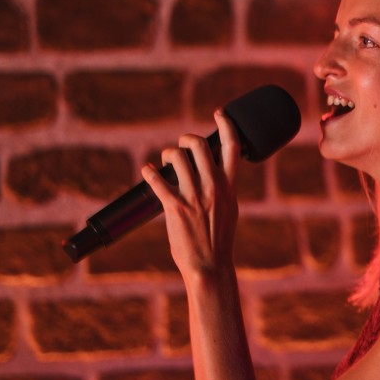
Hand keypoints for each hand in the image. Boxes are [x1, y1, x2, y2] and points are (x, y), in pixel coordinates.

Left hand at [141, 108, 240, 277]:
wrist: (209, 265)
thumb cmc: (218, 240)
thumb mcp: (230, 209)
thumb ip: (224, 189)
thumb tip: (217, 172)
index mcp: (229, 186)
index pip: (232, 147)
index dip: (226, 125)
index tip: (219, 113)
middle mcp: (213, 187)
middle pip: (199, 145)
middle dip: (186, 139)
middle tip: (181, 146)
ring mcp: (194, 196)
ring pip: (177, 157)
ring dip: (168, 154)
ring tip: (165, 161)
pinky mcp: (175, 207)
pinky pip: (158, 180)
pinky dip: (149, 173)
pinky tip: (147, 171)